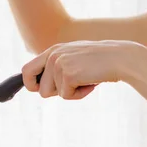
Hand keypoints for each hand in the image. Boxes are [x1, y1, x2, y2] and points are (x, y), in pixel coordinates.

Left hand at [21, 40, 142, 99]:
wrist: (120, 58)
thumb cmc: (100, 61)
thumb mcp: (76, 58)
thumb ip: (59, 67)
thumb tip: (42, 88)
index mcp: (53, 50)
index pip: (27, 70)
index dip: (30, 84)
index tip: (39, 90)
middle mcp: (53, 55)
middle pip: (38, 88)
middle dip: (52, 92)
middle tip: (71, 86)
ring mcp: (59, 64)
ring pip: (52, 94)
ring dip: (70, 93)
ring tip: (85, 80)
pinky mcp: (68, 74)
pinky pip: (67, 96)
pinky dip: (80, 94)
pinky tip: (91, 82)